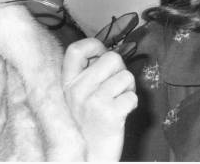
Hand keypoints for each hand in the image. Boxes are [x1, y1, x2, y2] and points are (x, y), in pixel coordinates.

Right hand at [62, 38, 136, 160]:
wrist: (86, 159)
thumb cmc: (86, 128)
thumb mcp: (76, 99)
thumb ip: (87, 76)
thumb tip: (106, 53)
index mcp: (67, 83)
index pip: (76, 49)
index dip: (94, 46)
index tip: (102, 55)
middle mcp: (77, 89)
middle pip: (112, 57)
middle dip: (120, 70)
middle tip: (115, 87)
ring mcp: (92, 101)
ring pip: (126, 76)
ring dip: (128, 89)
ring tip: (117, 102)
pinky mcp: (109, 114)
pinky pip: (132, 96)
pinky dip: (132, 105)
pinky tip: (121, 114)